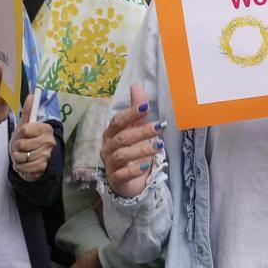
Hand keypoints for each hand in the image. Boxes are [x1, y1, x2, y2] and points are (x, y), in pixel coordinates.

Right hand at [0, 66, 8, 129]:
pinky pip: (4, 101)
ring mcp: (1, 117)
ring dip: (2, 87)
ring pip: (7, 97)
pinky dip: (0, 93)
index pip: (6, 92)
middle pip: (8, 95)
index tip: (3, 69)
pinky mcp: (0, 115)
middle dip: (4, 83)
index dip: (6, 80)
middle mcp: (0, 115)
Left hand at [10, 95, 55, 180]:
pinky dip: (20, 167)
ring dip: (17, 158)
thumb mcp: (24, 126)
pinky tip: (23, 164)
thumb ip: (27, 111)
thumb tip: (31, 96)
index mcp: (46, 129)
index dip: (19, 134)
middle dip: (16, 148)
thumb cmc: (25, 142)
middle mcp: (49, 141)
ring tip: (21, 156)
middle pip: (22, 144)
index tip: (22, 135)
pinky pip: (25, 167)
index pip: (25, 130)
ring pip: (22, 156)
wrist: (28, 161)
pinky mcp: (43, 167)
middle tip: (19, 148)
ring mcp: (47, 154)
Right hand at [101, 84, 164, 198]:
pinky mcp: (115, 180)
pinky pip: (123, 174)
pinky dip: (134, 170)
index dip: (131, 113)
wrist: (128, 182)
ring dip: (141, 149)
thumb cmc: (132, 152)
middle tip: (160, 127)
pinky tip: (146, 166)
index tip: (146, 107)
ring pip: (123, 155)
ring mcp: (110, 164)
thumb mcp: (136, 130)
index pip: (118, 121)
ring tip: (159, 146)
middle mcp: (108, 147)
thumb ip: (136, 110)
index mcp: (111, 133)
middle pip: (122, 137)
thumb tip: (136, 85)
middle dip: (142, 131)